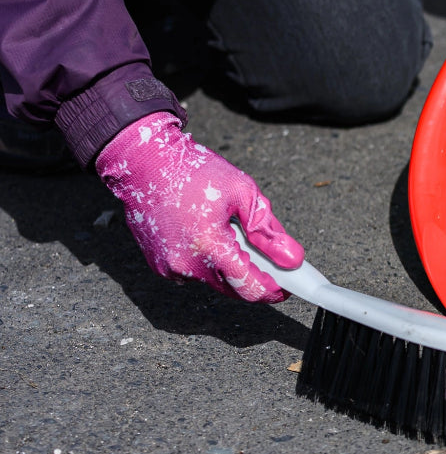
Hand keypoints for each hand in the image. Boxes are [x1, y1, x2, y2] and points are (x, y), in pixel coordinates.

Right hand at [96, 112, 303, 301]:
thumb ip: (268, 230)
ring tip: (230, 235)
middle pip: (233, 290)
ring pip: (213, 281)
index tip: (287, 287)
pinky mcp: (158, 264)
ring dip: (228, 268)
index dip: (272, 291)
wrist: (145, 163)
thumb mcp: (243, 191)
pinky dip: (206, 262)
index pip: (249, 287)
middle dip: (254, 279)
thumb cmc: (195, 171)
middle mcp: (186, 263)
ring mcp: (169, 266)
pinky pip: (192, 273)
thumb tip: (292, 258)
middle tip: (268, 260)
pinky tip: (206, 235)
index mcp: (210, 245)